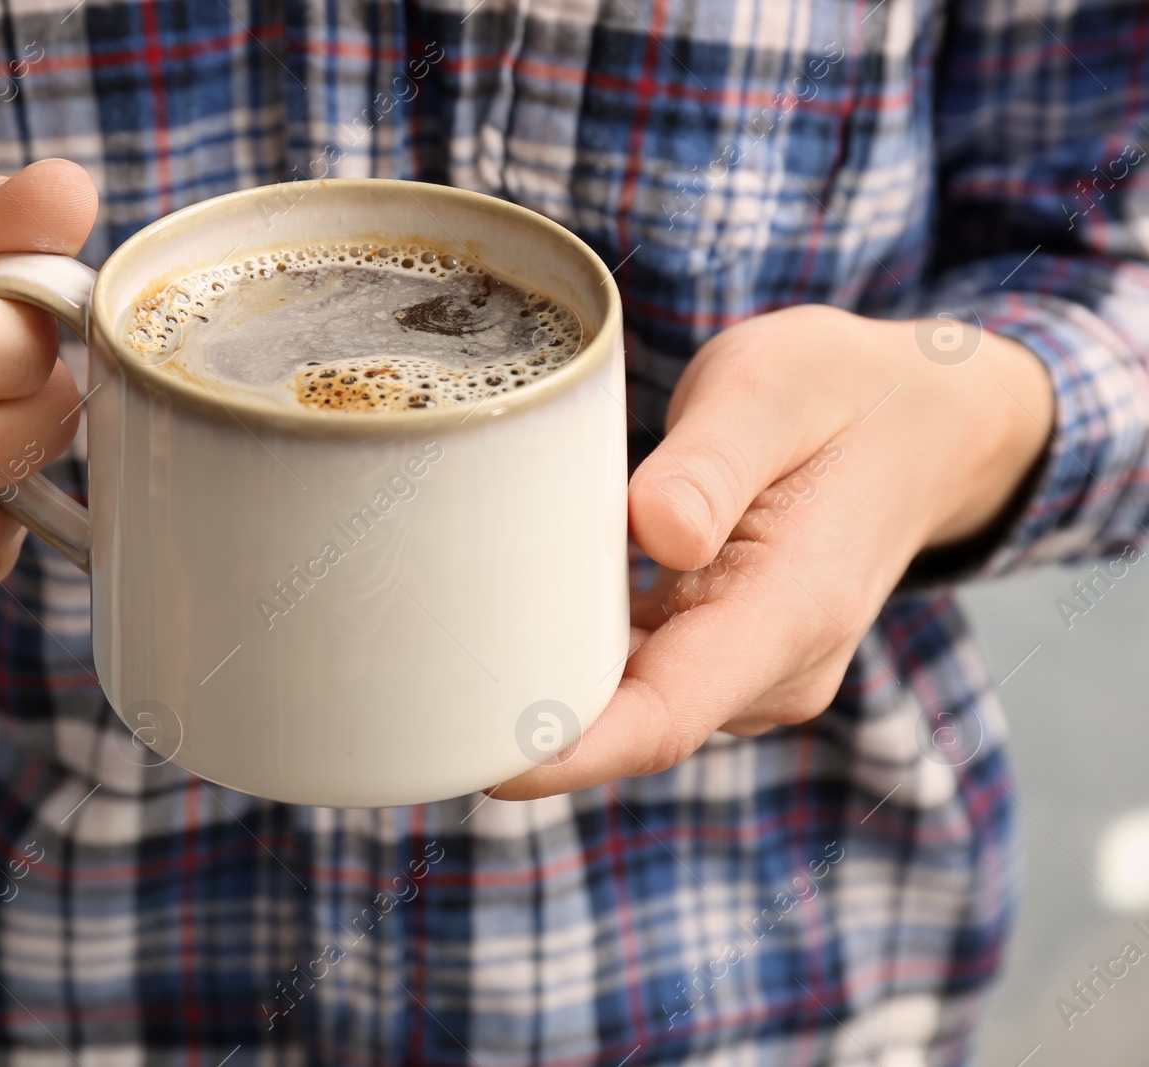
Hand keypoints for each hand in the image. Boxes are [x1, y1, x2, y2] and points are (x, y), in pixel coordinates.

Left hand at [493, 303, 1054, 797]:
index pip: (665, 717)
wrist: (926, 424)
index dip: (568, 752)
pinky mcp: (724, 651)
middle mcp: (773, 666)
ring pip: (630, 706)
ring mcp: (749, 668)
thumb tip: (658, 534)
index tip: (479, 757)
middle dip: (528, 729)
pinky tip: (506, 633)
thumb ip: (717, 461)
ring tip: (439, 664)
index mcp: (792, 610)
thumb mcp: (779, 388)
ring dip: (545, 695)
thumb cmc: (844, 394)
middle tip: (413, 697)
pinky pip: (640, 678)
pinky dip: (574, 664)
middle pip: (632, 725)